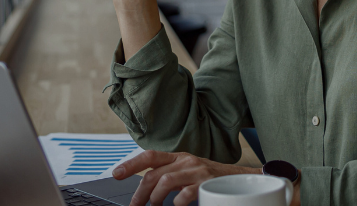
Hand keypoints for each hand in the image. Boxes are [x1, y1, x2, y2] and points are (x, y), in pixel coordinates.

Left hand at [113, 150, 258, 205]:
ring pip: (165, 181)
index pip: (150, 156)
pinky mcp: (206, 183)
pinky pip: (185, 193)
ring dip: (155, 197)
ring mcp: (196, 171)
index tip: (116, 173)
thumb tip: (144, 189)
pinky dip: (177, 202)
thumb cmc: (209, 178)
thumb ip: (168, 174)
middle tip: (135, 205)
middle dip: (140, 192)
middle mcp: (186, 160)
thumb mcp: (187, 171)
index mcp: (178, 156)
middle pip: (154, 173)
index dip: (131, 164)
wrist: (239, 178)